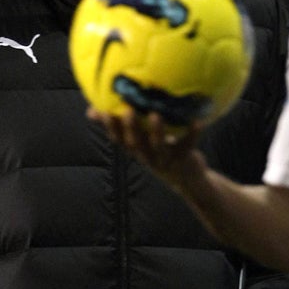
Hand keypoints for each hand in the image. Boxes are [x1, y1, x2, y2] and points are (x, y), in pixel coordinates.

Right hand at [89, 107, 207, 193]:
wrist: (187, 178)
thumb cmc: (160, 151)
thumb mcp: (140, 139)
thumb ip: (121, 125)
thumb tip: (91, 110)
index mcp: (136, 149)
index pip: (117, 139)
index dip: (110, 127)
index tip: (103, 111)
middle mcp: (147, 156)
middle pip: (135, 144)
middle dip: (130, 128)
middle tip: (126, 111)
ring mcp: (165, 159)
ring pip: (158, 146)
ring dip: (157, 132)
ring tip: (156, 115)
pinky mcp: (183, 159)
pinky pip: (187, 146)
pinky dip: (192, 134)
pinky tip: (197, 121)